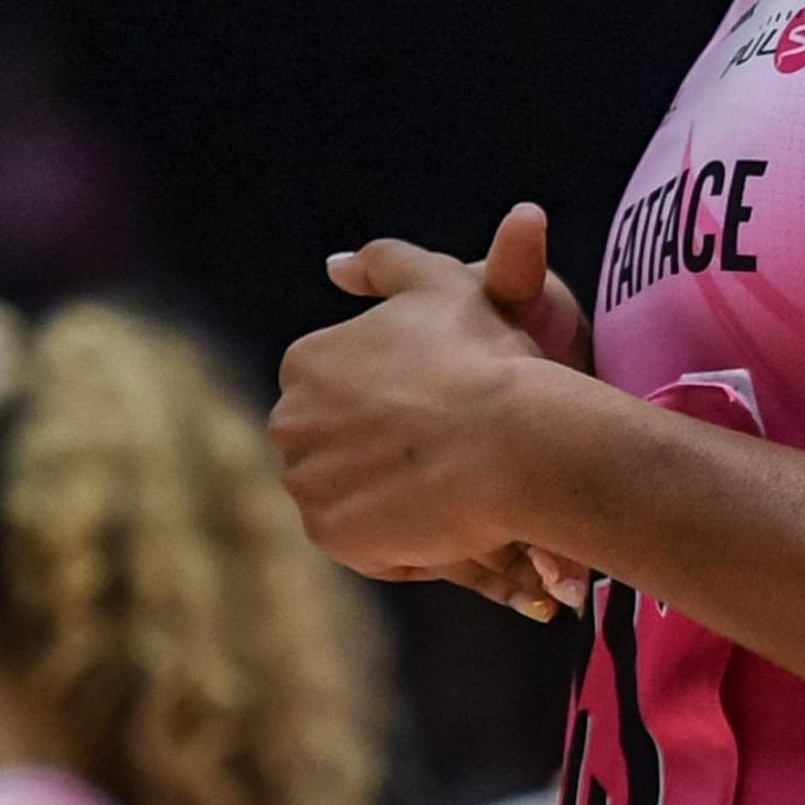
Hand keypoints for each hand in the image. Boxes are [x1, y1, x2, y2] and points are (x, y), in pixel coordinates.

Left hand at [274, 206, 580, 610]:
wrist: (514, 439)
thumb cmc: (485, 357)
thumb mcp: (440, 283)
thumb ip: (383, 263)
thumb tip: (334, 265)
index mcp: (307, 362)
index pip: (342, 392)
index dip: (397, 401)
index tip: (441, 405)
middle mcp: (290, 422)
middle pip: (338, 445)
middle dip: (383, 449)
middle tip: (449, 445)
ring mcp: (306, 482)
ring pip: (351, 494)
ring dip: (392, 493)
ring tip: (451, 481)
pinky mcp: (331, 535)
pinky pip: (366, 541)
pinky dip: (402, 537)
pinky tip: (446, 517)